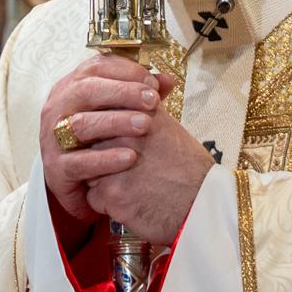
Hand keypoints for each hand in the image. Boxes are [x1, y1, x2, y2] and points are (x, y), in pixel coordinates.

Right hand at [39, 56, 164, 236]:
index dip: (126, 71)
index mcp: (73, 86)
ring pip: (81, 124)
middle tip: (153, 100)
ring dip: (116, 122)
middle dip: (123, 92)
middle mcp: (58, 107)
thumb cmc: (104, 138)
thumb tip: (167, 80)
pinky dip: (106, 159)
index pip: (96, 66)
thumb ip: (142, 95)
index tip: (153, 83)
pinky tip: (130, 157)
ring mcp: (52, 137)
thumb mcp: (122, 112)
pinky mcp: (55, 168)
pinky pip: (79, 162)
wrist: (80, 183)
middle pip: (86, 90)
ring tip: (145, 125)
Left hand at [84, 98, 213, 245]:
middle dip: (100, 153)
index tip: (118, 141)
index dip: (107, 129)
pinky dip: (107, 202)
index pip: (102, 113)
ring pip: (88, 168)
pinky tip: (130, 201)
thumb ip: (147, 109)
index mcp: (138, 113)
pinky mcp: (111, 193)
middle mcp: (123, 133)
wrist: (203, 204)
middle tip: (126, 166)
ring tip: (130, 184)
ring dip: (101, 177)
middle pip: (90, 139)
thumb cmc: (188, 167)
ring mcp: (114, 163)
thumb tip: (141, 88)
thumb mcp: (169, 128)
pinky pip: (92, 197)